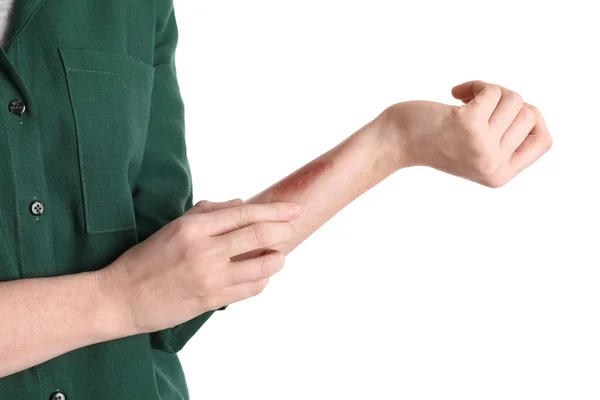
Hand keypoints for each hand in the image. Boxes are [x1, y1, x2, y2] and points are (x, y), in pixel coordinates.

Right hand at [93, 199, 301, 334]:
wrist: (122, 297)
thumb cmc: (146, 259)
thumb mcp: (173, 227)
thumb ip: (208, 212)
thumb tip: (241, 204)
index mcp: (193, 227)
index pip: (244, 214)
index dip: (274, 211)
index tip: (292, 210)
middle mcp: (204, 250)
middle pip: (258, 235)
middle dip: (282, 230)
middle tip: (292, 228)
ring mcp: (210, 277)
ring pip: (260, 266)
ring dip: (276, 259)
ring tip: (278, 255)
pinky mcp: (211, 300)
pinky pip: (250, 290)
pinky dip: (262, 281)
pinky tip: (262, 276)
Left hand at [381, 80, 551, 186]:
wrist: (395, 141)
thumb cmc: (435, 139)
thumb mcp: (476, 150)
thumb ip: (505, 139)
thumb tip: (530, 113)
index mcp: (500, 175)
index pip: (544, 141)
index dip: (531, 120)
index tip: (505, 114)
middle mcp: (494, 165)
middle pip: (529, 114)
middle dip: (504, 102)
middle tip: (477, 106)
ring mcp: (482, 146)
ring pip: (513, 99)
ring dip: (488, 91)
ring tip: (465, 101)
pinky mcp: (469, 125)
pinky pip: (492, 90)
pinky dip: (474, 84)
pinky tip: (456, 94)